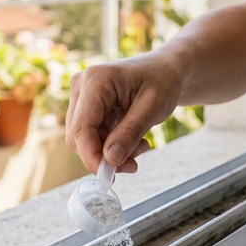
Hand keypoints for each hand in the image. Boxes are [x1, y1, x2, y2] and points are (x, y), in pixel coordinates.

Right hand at [64, 52, 181, 174]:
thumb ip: (130, 133)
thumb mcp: (153, 108)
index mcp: (96, 80)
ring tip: (141, 146)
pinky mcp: (87, 105)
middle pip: (79, 136)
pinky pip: (93, 135)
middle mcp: (81, 85)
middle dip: (104, 155)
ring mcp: (82, 95)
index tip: (110, 176)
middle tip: (134, 163)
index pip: (81, 128)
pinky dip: (112, 144)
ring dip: (111, 151)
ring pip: (85, 139)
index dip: (92, 156)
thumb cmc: (163, 81)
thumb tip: (109, 160)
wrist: (167, 69)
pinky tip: (135, 140)